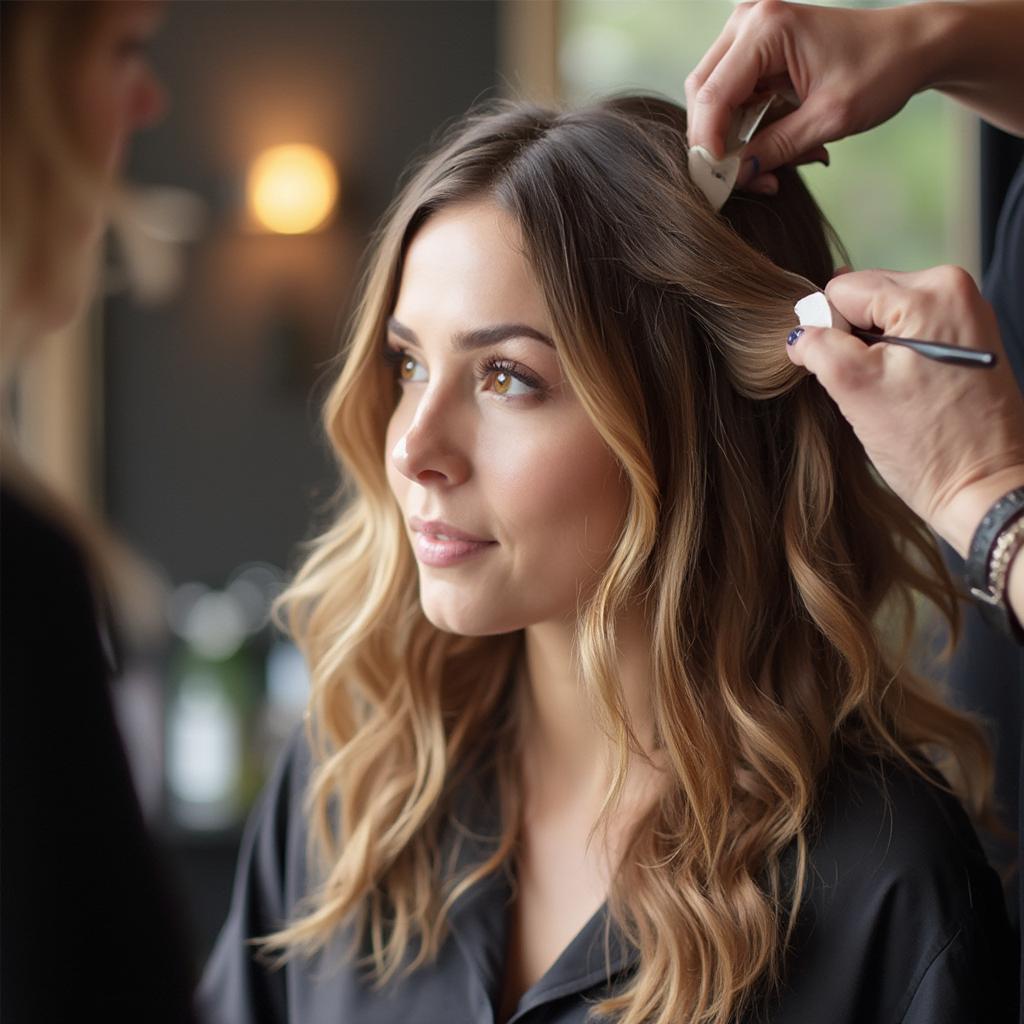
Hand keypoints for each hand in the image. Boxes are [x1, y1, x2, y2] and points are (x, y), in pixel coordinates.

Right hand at [685, 0, 940, 188]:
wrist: (912, 46)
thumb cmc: (882, 71)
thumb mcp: (829, 119)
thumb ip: (776, 149)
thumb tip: (732, 178)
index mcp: (766, 28)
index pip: (712, 96)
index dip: (709, 146)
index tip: (719, 185)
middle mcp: (748, 22)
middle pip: (703, 96)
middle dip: (718, 145)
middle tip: (745, 181)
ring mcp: (748, 35)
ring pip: (713, 102)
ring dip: (735, 142)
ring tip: (774, 167)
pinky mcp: (755, 52)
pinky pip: (733, 100)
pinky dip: (748, 131)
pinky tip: (778, 147)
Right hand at [786, 266, 1023, 559]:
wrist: (987, 489)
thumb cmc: (925, 443)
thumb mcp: (856, 388)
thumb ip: (818, 346)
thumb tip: (798, 332)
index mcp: (930, 289)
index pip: (842, 290)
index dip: (828, 332)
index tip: (845, 375)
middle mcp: (955, 288)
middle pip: (866, 299)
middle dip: (854, 340)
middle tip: (869, 388)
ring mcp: (967, 313)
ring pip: (885, 319)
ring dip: (873, 353)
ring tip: (889, 394)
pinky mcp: (971, 340)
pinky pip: (910, 335)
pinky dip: (896, 359)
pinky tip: (906, 392)